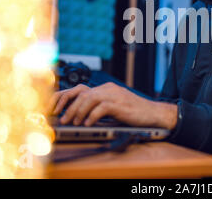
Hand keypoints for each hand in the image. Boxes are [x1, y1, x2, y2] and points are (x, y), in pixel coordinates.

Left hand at [48, 82, 177, 129]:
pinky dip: (92, 117)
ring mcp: (114, 95)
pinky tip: (88, 124)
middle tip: (63, 119)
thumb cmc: (134, 112)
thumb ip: (100, 106)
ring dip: (78, 112)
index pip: (80, 89)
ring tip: (74, 123)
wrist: (153, 113)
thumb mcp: (114, 107)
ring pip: (89, 99)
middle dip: (69, 106)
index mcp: (106, 88)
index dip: (67, 98)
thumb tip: (80, 115)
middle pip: (82, 93)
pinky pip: (100, 108)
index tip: (58, 109)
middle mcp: (108, 88)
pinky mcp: (119, 104)